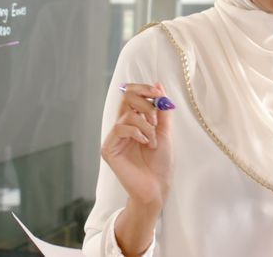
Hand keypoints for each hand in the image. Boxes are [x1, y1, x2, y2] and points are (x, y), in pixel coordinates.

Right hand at [101, 82, 173, 209]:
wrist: (156, 187)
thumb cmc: (160, 163)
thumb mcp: (164, 131)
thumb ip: (161, 110)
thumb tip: (159, 85)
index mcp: (133, 121)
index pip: (131, 95)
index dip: (142, 89)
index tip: (157, 92)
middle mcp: (121, 127)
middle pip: (127, 98)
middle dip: (146, 104)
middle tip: (156, 121)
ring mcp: (114, 138)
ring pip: (127, 114)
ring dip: (146, 126)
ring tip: (153, 141)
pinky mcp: (108, 149)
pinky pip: (120, 128)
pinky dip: (136, 132)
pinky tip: (145, 143)